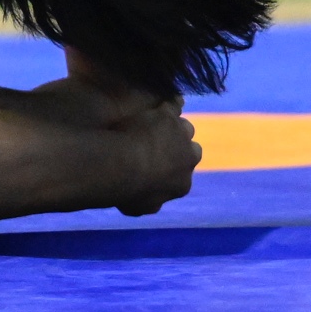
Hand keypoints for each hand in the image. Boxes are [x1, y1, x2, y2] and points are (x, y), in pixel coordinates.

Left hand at [112, 100, 201, 216]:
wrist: (119, 166)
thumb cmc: (127, 191)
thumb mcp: (140, 207)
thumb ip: (153, 202)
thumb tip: (157, 202)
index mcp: (183, 183)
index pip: (183, 175)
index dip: (170, 169)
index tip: (156, 167)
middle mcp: (189, 158)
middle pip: (191, 150)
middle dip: (178, 148)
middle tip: (157, 147)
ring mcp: (180, 134)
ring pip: (184, 128)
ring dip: (173, 128)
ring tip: (154, 126)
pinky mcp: (168, 115)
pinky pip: (174, 105)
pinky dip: (171, 105)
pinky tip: (163, 104)